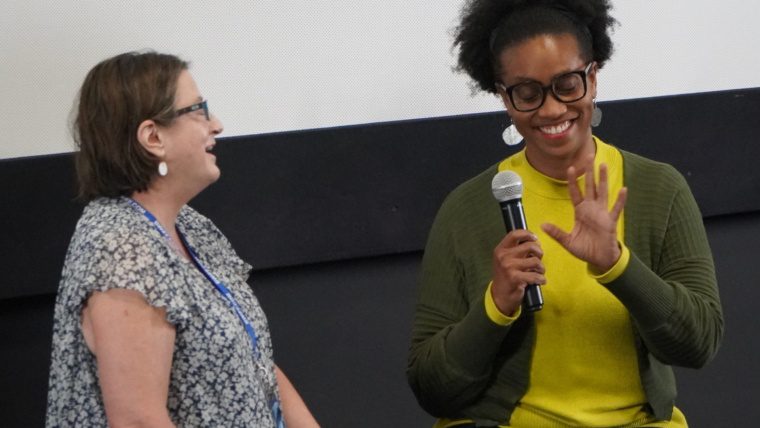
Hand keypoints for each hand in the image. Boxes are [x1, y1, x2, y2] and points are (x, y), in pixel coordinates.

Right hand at [492, 229, 545, 315]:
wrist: (500, 296)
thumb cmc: (506, 276)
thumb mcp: (505, 260)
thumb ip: (516, 249)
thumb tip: (534, 241)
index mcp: (501, 249)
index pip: (515, 234)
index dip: (528, 234)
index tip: (535, 239)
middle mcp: (503, 256)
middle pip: (530, 246)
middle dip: (539, 253)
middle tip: (538, 259)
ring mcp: (509, 267)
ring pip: (535, 261)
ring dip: (541, 268)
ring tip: (539, 272)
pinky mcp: (516, 278)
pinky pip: (536, 275)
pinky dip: (541, 279)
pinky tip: (540, 280)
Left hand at [541, 154, 626, 272]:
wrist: (599, 259)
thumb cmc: (585, 249)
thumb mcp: (567, 241)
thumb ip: (556, 233)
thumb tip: (542, 225)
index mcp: (580, 212)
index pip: (575, 193)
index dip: (572, 181)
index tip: (569, 168)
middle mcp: (591, 209)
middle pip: (589, 186)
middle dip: (588, 172)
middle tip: (589, 156)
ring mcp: (602, 214)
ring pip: (602, 192)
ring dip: (603, 179)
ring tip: (603, 165)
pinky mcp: (610, 222)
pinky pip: (616, 209)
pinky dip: (620, 200)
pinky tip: (623, 189)